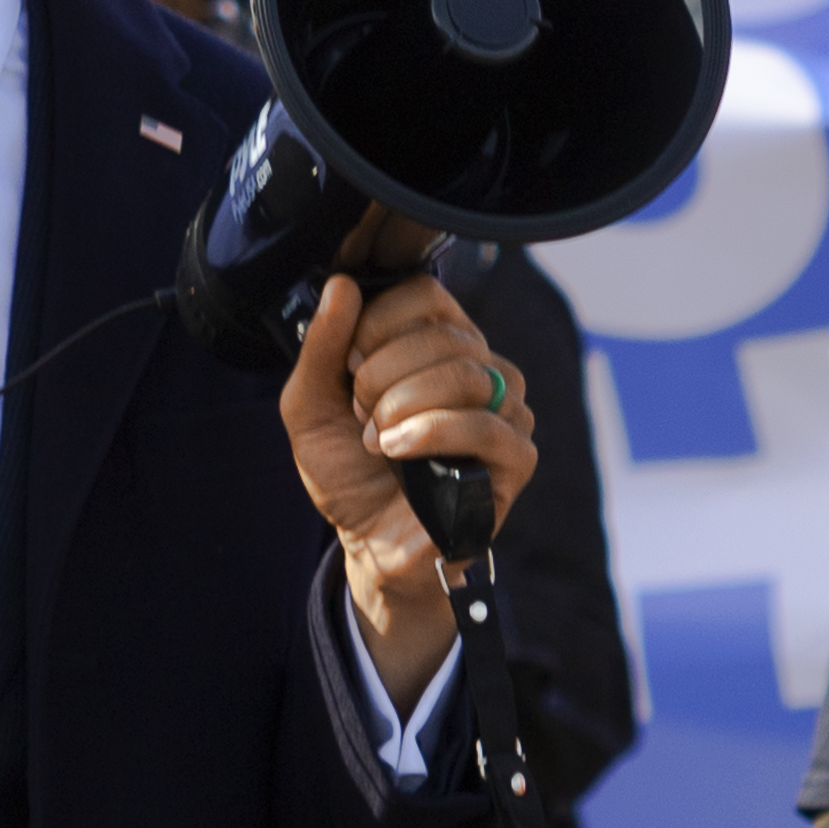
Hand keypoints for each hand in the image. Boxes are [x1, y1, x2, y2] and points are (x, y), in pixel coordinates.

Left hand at [288, 265, 536, 703]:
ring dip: (402, 407)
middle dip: (381, 375)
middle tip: (361, 416)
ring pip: (465, 375)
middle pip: (444, 334)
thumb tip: (341, 283)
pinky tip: (399, 452)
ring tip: (377, 441)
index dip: (377, 325)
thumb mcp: (312, 404)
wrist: (369, 543)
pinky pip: (485, 426)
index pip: (425, 294)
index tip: (350, 368)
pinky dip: (430, 434)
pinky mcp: (516, 458)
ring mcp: (506, 411)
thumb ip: (321, 345)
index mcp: (440, 341)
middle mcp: (482, 366)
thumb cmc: (349, 471)